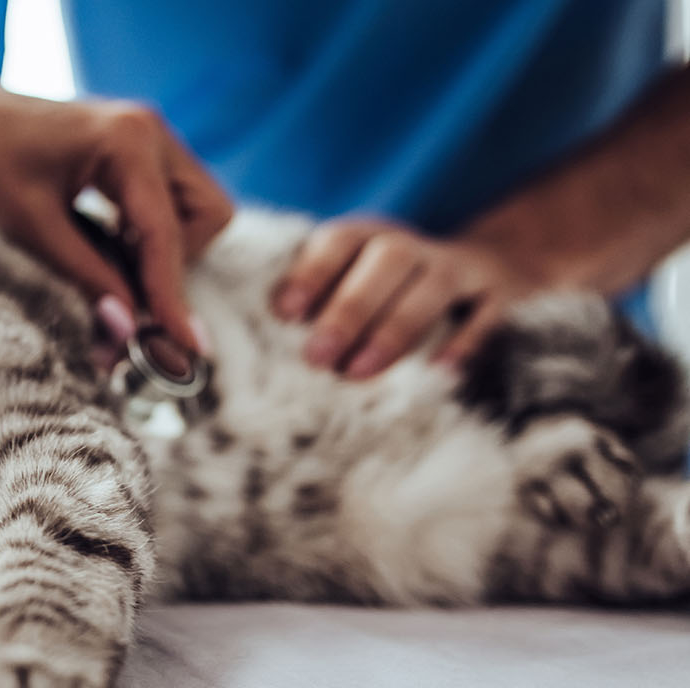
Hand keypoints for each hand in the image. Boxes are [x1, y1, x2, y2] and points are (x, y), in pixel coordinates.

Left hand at [0, 87, 231, 352]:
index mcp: (128, 140)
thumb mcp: (31, 227)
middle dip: (177, 262)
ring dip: (166, 251)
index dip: (173, 295)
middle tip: (128, 291)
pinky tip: (108, 252)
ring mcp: (149, 137)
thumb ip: (87, 277)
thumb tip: (129, 330)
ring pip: (197, 211)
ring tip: (112, 272)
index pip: (166, 234)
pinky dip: (150, 237)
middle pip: (209, 215)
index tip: (186, 346)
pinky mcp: (139, 152)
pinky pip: (171, 203)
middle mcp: (151, 131)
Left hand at [273, 219, 540, 378]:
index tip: (284, 313)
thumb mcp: (355, 279)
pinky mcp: (498, 293)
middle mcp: (412, 245)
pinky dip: (464, 340)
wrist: (490, 264)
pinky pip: (485, 313)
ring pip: (431, 286)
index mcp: (369, 236)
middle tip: (317, 357)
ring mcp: (458, 266)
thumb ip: (318, 299)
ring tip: (359, 372)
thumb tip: (267, 333)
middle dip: (349, 310)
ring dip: (394, 330)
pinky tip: (438, 370)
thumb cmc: (392, 287)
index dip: (311, 272)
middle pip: (385, 262)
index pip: (339, 241)